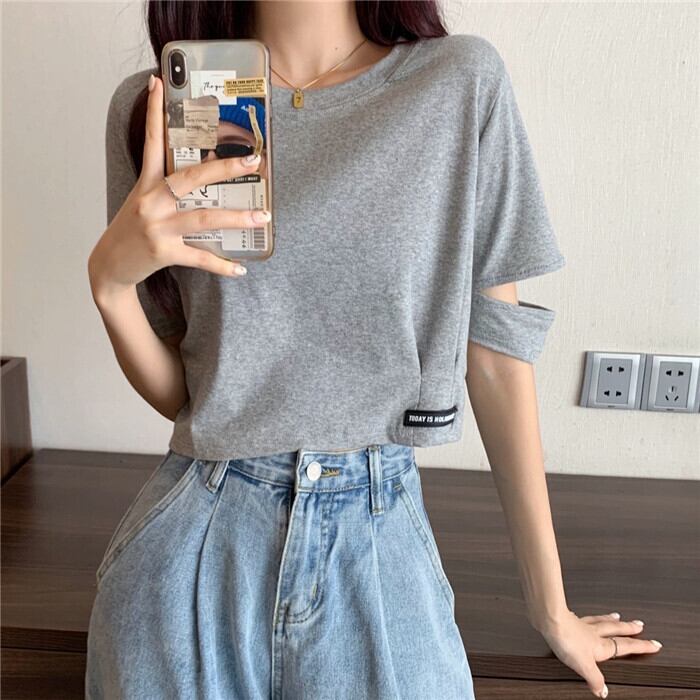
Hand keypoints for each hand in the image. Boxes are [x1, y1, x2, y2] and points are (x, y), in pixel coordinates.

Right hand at [88, 74, 267, 299]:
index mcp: (146, 184)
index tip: (158, 84)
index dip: (155, 113)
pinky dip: (222, 265)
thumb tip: (208, 174)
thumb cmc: (132, 231)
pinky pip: (201, 257)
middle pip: (192, 178)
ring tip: (263, 217)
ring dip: (237, 217)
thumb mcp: (144, 202)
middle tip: (254, 160)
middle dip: (225, 168)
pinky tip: (241, 269)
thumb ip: (169, 187)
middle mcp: (151, 202)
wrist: (109, 267)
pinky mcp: (164, 252)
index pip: (151, 143)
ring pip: (204, 219)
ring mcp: (157, 227)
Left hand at [539, 609, 662, 697]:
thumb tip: (603, 692)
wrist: (549, 620)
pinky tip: (582, 616)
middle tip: (640, 625)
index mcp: (601, 645)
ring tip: (617, 615)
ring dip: (610, 619)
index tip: (655, 644)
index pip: (626, 646)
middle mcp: (593, 633)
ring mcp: (581, 624)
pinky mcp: (568, 619)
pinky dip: (587, 617)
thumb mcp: (584, 666)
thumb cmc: (566, 640)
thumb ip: (595, 679)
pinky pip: (582, 617)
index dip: (641, 646)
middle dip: (629, 628)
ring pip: (600, 621)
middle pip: (615, 629)